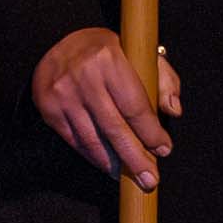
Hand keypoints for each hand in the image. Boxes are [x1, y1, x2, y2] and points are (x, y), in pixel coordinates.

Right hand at [31, 27, 179, 185]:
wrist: (58, 42)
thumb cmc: (106, 52)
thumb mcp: (139, 54)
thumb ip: (163, 80)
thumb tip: (173, 110)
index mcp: (110, 59)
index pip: (135, 106)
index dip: (151, 133)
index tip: (164, 149)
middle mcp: (84, 77)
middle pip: (115, 129)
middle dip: (135, 158)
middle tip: (150, 180)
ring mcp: (63, 94)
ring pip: (93, 140)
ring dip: (114, 163)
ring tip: (130, 175)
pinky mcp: (49, 108)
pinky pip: (75, 140)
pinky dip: (92, 156)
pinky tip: (107, 164)